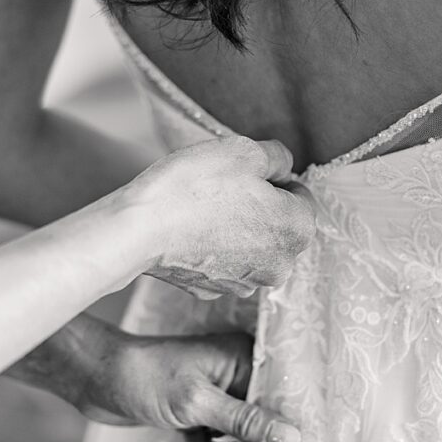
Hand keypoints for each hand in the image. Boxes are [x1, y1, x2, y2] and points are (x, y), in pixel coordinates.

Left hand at [14, 317, 299, 441]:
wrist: (95, 377)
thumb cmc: (144, 376)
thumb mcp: (198, 401)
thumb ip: (245, 420)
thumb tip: (292, 437)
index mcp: (240, 357)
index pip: (280, 396)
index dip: (292, 428)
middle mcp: (233, 374)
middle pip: (262, 422)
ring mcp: (214, 395)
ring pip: (238, 439)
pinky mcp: (195, 414)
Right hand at [125, 136, 315, 298]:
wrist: (140, 228)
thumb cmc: (195, 187)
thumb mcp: (245, 151)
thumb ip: (278, 156)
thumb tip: (282, 166)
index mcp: (297, 229)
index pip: (301, 196)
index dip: (274, 178)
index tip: (246, 173)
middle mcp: (280, 265)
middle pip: (277, 225)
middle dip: (258, 206)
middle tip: (225, 188)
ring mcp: (245, 284)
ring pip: (250, 245)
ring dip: (236, 227)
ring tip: (204, 208)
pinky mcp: (213, 290)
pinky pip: (223, 262)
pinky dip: (212, 246)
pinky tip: (192, 229)